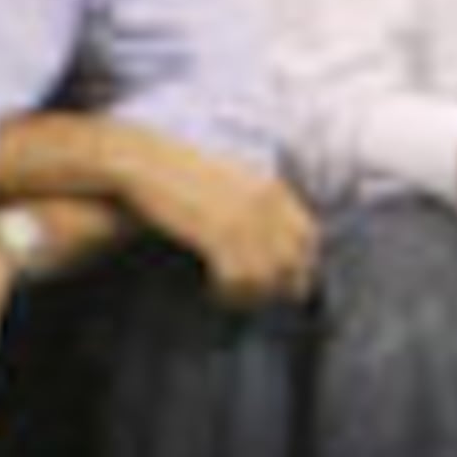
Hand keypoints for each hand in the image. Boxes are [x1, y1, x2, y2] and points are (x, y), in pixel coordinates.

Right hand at [108, 129, 319, 302]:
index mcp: (273, 188)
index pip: (310, 235)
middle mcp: (267, 203)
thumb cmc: (182, 171)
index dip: (302, 263)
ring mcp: (245, 218)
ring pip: (269, 275)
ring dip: (252, 294)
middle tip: (257, 298)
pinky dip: (229, 292)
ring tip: (231, 296)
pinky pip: (240, 278)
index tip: (288, 282)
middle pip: (294, 260)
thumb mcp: (233, 179)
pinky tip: (213, 292)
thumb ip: (257, 203)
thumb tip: (269, 242)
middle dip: (281, 286)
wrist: (146, 159)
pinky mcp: (220, 233)